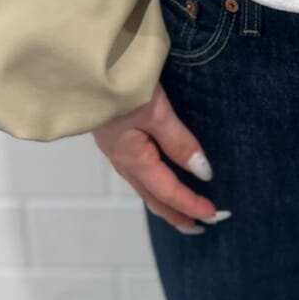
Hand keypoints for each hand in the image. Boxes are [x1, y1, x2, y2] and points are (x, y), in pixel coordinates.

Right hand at [93, 81, 230, 233]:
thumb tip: (204, 172)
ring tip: (184, 211)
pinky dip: (155, 187)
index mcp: (134, 159)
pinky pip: (139, 175)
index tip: (214, 214)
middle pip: (155, 198)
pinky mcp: (116, 141)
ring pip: (145, 188)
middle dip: (178, 214)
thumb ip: (179, 141)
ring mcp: (118, 153)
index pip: (169, 192)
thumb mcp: (155, 112)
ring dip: (166, 203)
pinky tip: (160, 181)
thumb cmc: (123, 89)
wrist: (84, 72)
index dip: (191, 204)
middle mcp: (124, 163)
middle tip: (201, 226)